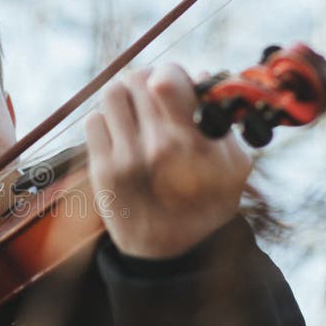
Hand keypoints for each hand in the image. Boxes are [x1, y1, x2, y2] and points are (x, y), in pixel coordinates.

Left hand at [85, 64, 251, 258]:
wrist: (169, 254)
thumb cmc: (207, 205)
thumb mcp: (232, 168)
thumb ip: (221, 121)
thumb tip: (201, 75)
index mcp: (193, 144)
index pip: (166, 81)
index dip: (169, 71)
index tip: (172, 82)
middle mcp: (156, 149)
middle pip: (136, 79)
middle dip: (148, 82)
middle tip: (155, 97)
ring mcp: (124, 159)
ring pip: (111, 93)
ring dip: (125, 97)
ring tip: (137, 113)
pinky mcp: (101, 170)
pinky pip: (93, 120)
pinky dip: (106, 121)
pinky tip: (121, 136)